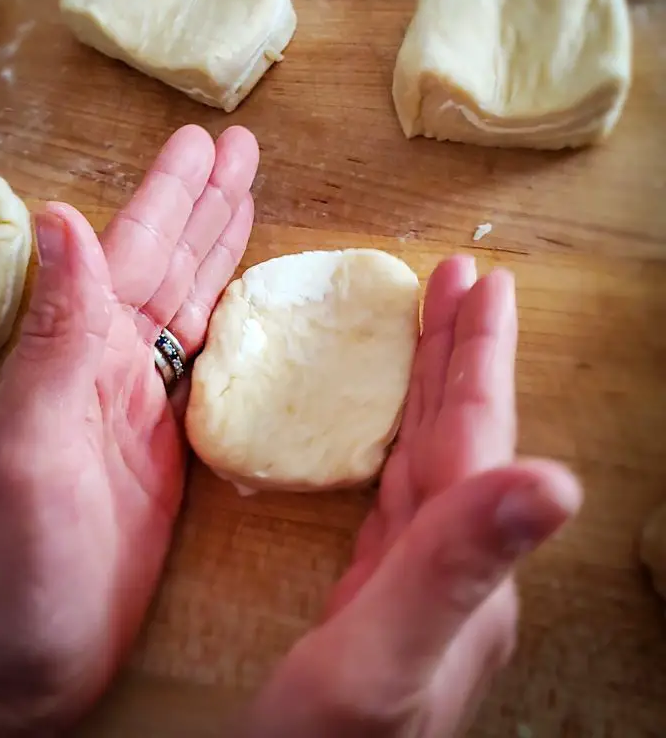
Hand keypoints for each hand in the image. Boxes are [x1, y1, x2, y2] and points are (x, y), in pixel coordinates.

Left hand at [0, 124, 258, 735]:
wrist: (21, 663)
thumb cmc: (15, 563)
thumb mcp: (31, 442)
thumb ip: (55, 332)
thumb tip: (59, 218)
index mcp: (80, 353)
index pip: (134, 253)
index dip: (171, 195)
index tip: (205, 142)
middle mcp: (113, 367)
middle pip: (171, 266)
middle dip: (208, 204)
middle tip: (244, 149)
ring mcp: (145, 408)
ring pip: (195, 306)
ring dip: (222, 250)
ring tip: (252, 198)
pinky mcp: (174, 452)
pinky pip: (213, 368)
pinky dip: (235, 325)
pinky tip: (254, 302)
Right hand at [243, 257, 582, 737]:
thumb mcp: (380, 658)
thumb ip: (458, 567)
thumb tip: (556, 480)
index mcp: (464, 573)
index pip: (476, 440)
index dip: (477, 358)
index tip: (481, 281)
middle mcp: (457, 573)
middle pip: (462, 435)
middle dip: (460, 350)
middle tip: (457, 276)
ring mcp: (419, 586)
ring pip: (431, 456)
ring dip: (431, 383)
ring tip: (429, 322)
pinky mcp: (378, 598)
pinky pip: (398, 492)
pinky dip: (398, 438)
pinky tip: (393, 423)